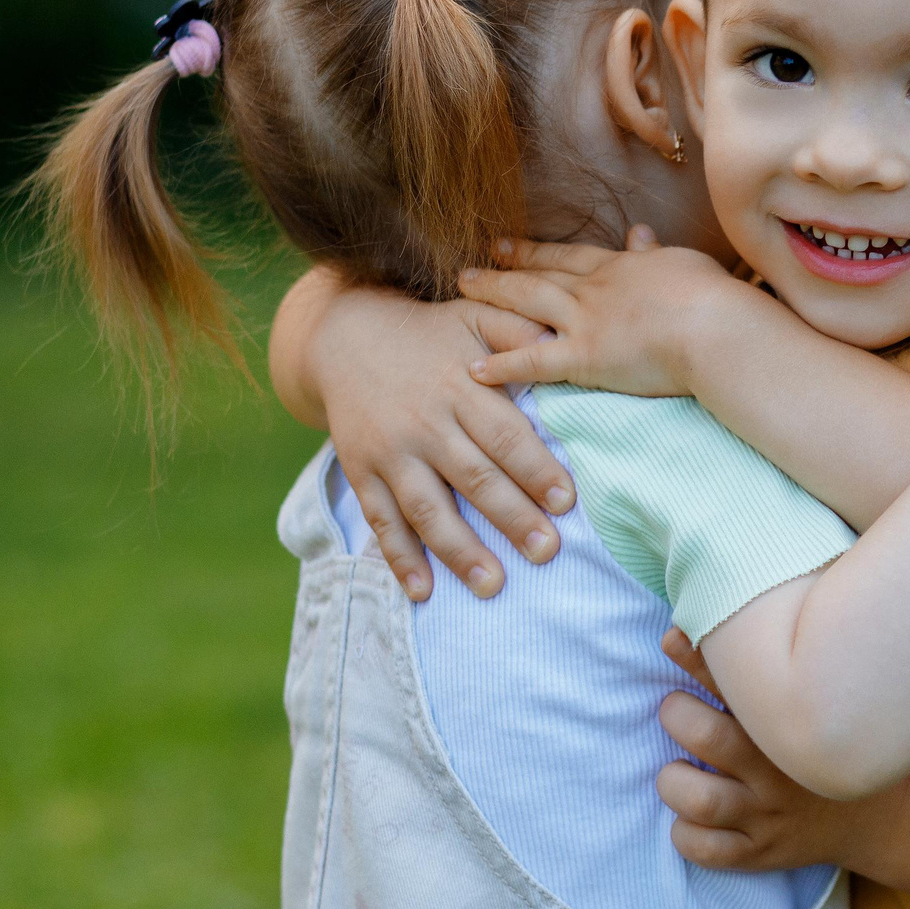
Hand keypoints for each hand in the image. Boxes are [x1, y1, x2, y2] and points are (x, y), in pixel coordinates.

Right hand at [294, 280, 575, 600]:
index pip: (503, 434)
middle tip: (545, 552)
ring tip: (492, 585)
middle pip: (473, 477)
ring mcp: (390, 452)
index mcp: (460, 387)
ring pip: (427, 508)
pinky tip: (423, 591)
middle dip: (511, 517)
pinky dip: (400, 557)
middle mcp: (424, 423)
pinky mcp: (361, 471)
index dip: (534, 468)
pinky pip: (381, 520)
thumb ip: (518, 331)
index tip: (566, 501)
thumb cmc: (430, 334)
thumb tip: (565, 337)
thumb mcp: (474, 317)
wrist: (343, 336)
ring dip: (459, 550)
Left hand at [455, 229, 747, 396]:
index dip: (537, 250)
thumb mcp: (683, 264)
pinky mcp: (585, 357)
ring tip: (461, 288)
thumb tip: (640, 232)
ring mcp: (587, 321)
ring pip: (527, 302)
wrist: (716, 327)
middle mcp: (596, 288)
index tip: (508, 244)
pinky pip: (534, 361)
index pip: (570, 256)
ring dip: (493, 293)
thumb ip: (655, 252)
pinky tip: (474, 369)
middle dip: (506, 265)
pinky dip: (502, 365)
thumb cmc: (714, 297)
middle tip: (475, 261)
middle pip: (541, 273)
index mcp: (622, 267)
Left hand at [654, 628, 879, 872]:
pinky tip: (691, 816)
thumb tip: (688, 624)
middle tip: (677, 712)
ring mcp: (771, 814)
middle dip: (677, 716)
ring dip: (674, 782)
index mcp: (791, 722)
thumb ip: (757, 666)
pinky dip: (685, 834)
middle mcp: (781, 769)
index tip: (672, 640)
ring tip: (678, 772)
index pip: (740, 680)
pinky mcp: (761, 852)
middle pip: (710, 738)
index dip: (696, 656)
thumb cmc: (826, 743)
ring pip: (702, 801)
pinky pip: (707, 850)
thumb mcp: (806, 703)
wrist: (882, 816)